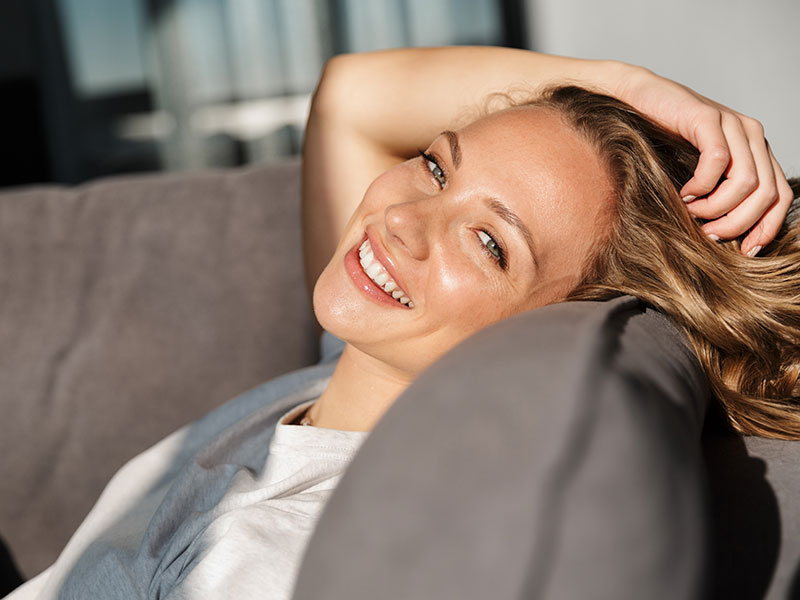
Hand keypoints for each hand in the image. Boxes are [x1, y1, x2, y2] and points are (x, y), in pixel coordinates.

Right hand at [614, 66, 792, 255]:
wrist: (636, 100)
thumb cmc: (662, 141)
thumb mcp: (699, 174)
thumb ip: (720, 194)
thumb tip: (727, 237)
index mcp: (756, 150)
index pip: (780, 196)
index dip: (766, 228)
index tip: (743, 251)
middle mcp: (752, 135)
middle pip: (765, 194)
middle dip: (736, 223)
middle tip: (707, 234)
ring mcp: (733, 124)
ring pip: (746, 182)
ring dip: (715, 207)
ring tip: (690, 211)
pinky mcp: (709, 118)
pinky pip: (718, 162)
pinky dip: (701, 185)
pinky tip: (683, 191)